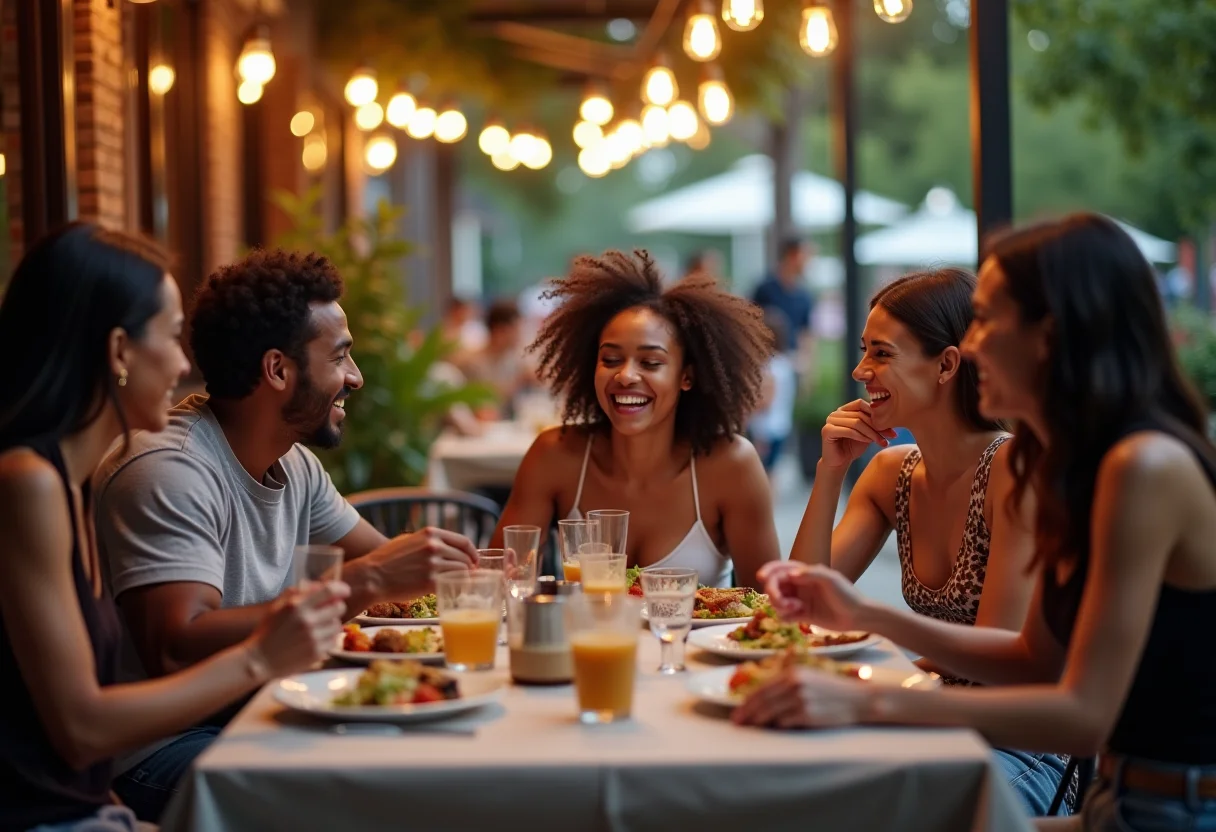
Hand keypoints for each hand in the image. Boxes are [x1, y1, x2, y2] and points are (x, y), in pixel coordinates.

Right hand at [248, 581, 349, 677]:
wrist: (259, 660)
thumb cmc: (268, 631)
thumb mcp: (278, 607)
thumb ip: (297, 593)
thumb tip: (318, 586)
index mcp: (297, 606)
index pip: (329, 591)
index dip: (341, 589)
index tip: (344, 591)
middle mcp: (307, 621)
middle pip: (339, 607)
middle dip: (337, 606)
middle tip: (330, 610)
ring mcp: (313, 638)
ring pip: (337, 625)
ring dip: (331, 624)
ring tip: (319, 627)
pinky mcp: (316, 653)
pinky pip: (333, 641)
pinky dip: (328, 639)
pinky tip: (317, 639)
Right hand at [370, 527, 478, 595]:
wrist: (372, 576)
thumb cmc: (388, 560)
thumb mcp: (409, 540)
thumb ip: (429, 541)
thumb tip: (448, 548)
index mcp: (431, 533)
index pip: (463, 541)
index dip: (472, 553)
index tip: (474, 560)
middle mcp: (434, 546)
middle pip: (465, 558)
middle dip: (469, 568)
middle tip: (467, 576)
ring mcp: (433, 564)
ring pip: (462, 571)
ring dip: (464, 578)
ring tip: (459, 584)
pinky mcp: (431, 581)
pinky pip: (454, 584)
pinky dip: (457, 587)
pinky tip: (452, 590)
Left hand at [732, 666, 869, 727]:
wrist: (858, 699)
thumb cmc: (833, 689)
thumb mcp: (809, 677)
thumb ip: (787, 682)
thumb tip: (763, 696)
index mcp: (793, 673)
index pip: (763, 688)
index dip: (747, 700)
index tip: (737, 709)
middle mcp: (794, 684)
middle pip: (762, 700)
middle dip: (747, 712)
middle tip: (737, 722)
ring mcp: (801, 699)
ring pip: (771, 712)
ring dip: (757, 720)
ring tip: (749, 727)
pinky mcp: (808, 714)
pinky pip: (785, 722)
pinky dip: (776, 725)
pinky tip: (770, 729)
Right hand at [758, 562, 869, 630]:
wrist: (859, 617)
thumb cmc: (847, 595)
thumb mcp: (830, 580)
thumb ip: (810, 574)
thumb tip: (789, 574)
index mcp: (805, 573)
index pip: (781, 568)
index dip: (769, 570)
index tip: (761, 577)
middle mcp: (800, 585)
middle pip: (776, 586)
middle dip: (775, 593)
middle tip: (783, 603)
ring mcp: (800, 600)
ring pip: (778, 601)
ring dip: (780, 606)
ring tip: (796, 610)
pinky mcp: (802, 615)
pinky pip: (784, 615)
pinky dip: (784, 617)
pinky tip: (794, 619)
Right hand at [820, 400, 897, 469]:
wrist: (839, 463)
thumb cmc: (853, 447)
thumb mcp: (867, 433)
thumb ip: (874, 424)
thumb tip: (893, 417)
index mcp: (844, 410)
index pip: (861, 404)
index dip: (877, 413)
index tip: (892, 427)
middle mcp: (835, 413)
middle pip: (860, 414)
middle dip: (878, 425)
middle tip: (892, 435)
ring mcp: (829, 421)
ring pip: (856, 422)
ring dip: (872, 432)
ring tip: (882, 441)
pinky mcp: (827, 431)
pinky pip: (849, 431)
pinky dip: (861, 436)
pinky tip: (869, 442)